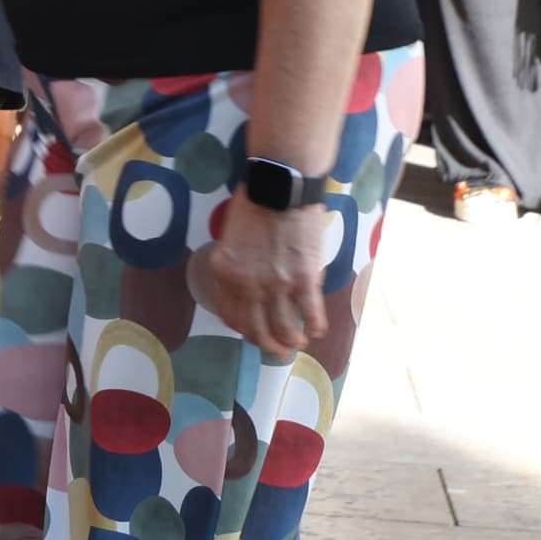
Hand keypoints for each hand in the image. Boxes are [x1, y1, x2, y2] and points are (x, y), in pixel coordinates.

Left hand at [191, 196, 331, 355]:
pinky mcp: (305, 279)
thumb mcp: (230, 239)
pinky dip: (315, 327)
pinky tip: (316, 330)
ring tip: (298, 342)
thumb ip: (235, 267)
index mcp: (225, 273)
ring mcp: (277, 284)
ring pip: (285, 328)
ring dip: (292, 341)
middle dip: (268, 346)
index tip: (253, 334)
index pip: (231, 316)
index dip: (244, 330)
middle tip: (278, 351)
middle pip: (257, 329)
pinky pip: (311, 314)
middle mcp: (248, 284)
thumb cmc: (254, 207)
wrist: (280, 188)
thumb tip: (246, 291)